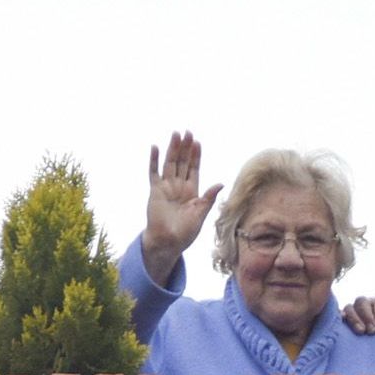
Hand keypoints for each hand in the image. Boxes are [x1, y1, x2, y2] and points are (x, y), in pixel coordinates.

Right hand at [141, 131, 223, 284]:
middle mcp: (179, 186)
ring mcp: (166, 187)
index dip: (196, 156)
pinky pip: (154, 173)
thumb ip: (209, 198)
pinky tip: (155, 148)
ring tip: (175, 134)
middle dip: (185, 147)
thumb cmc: (185, 232)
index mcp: (192, 191)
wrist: (168, 242)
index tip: (198, 142)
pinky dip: (154, 160)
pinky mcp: (155, 191)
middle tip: (187, 132)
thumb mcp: (201, 214)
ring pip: (170, 163)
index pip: (194, 168)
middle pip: (182, 162)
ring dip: (172, 149)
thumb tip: (221, 183)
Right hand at [342, 295, 374, 343]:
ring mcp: (354, 312)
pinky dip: (341, 319)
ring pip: (350, 307)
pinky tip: (344, 328)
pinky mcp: (343, 321)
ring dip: (355, 318)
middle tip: (372, 331)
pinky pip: (339, 315)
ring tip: (361, 332)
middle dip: (367, 316)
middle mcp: (367, 305)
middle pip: (363, 301)